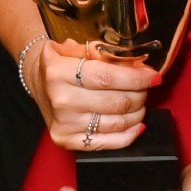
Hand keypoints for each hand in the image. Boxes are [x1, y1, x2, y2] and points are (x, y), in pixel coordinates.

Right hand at [37, 39, 155, 151]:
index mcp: (59, 72)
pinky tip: (136, 123)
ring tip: (139, 101)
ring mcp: (64, 123)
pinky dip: (129, 134)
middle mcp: (60, 100)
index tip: (153, 76)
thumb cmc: (61, 63)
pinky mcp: (67, 140)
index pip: (107, 78)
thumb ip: (101, 53)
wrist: (38, 81)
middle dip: (140, 94)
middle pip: (116, 102)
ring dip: (137, 112)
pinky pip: (109, 142)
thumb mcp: (73, 48)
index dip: (135, 78)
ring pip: (117, 122)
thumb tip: (136, 65)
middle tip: (145, 88)